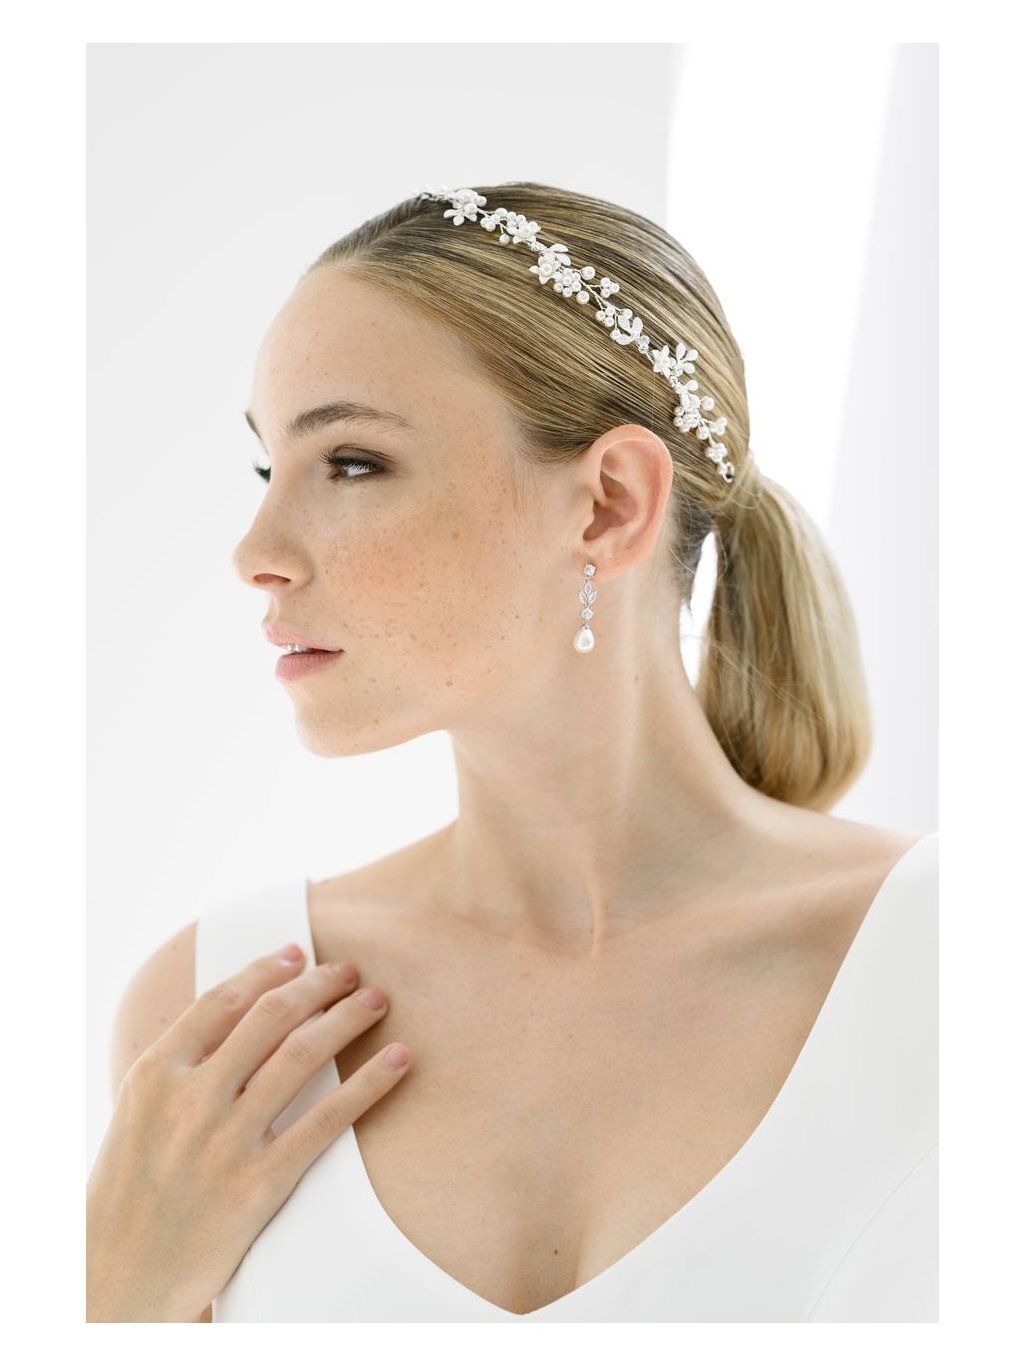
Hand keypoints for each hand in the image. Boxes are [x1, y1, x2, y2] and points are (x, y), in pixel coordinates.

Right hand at [86, 944, 410, 1320]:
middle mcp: (189, 1100)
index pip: (221, 1001)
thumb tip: (239, 1012)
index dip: (266, 970)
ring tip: (376, 1001)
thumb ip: (182, 1065)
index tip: (299, 954)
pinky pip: (328, 1120)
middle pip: (270, 1018)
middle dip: (318, 985)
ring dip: (348, 1017)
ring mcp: (225, 1142)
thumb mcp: (137, 1114)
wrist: (117, 1280)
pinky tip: (399, 1061)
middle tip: (350, 971)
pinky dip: (371, 1083)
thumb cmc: (131, 1191)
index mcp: (154, 1075)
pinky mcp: (259, 1186)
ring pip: (303, 1055)